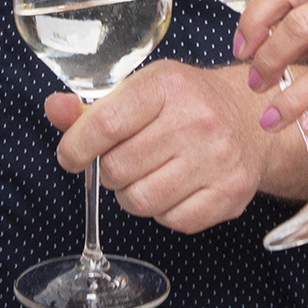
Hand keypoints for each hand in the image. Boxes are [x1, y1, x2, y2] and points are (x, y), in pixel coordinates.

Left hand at [44, 60, 267, 232]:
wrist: (252, 116)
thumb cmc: (189, 102)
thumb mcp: (143, 89)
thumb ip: (94, 106)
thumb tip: (54, 110)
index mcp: (167, 86)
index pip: (106, 124)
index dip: (76, 147)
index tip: (70, 156)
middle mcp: (197, 120)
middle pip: (118, 168)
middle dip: (108, 171)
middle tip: (121, 161)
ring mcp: (217, 159)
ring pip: (140, 201)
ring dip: (131, 195)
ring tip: (144, 176)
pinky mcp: (231, 194)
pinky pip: (171, 221)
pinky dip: (162, 211)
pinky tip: (172, 188)